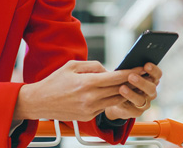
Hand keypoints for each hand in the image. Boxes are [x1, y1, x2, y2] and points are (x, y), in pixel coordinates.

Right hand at [14, 60, 138, 121]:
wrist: (39, 102)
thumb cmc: (54, 81)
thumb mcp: (72, 66)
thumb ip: (93, 66)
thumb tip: (108, 70)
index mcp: (87, 83)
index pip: (116, 77)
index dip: (131, 72)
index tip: (141, 67)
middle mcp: (90, 98)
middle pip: (119, 89)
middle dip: (132, 82)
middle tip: (143, 75)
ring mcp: (90, 109)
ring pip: (115, 100)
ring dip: (125, 92)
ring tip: (133, 83)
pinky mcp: (89, 116)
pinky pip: (105, 106)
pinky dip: (111, 99)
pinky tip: (115, 92)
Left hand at [104, 63, 161, 119]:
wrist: (114, 98)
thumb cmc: (122, 81)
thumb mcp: (125, 74)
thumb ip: (129, 69)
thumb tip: (127, 64)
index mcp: (151, 80)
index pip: (157, 75)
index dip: (154, 70)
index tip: (146, 65)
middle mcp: (151, 92)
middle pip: (151, 87)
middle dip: (141, 82)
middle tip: (131, 76)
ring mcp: (145, 103)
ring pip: (141, 99)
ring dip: (132, 94)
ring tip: (122, 88)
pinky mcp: (137, 112)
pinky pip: (132, 109)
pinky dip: (125, 103)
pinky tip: (119, 98)